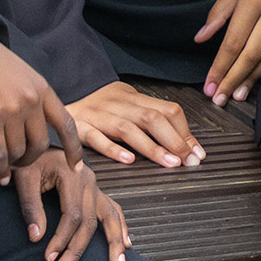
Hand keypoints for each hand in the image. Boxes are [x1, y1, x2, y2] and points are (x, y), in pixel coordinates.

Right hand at [0, 40, 82, 185]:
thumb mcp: (27, 76)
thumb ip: (38, 99)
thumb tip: (43, 127)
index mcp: (43, 90)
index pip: (66, 124)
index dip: (73, 148)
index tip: (76, 167)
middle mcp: (30, 101)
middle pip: (40, 144)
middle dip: (32, 158)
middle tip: (24, 161)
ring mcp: (10, 111)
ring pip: (18, 151)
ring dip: (14, 162)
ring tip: (8, 162)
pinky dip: (0, 169)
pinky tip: (0, 176)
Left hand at [12, 149, 134, 260]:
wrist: (39, 139)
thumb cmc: (30, 159)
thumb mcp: (24, 177)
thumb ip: (30, 206)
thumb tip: (36, 238)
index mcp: (72, 174)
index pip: (72, 215)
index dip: (61, 239)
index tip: (49, 258)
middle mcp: (89, 180)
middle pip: (90, 221)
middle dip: (77, 250)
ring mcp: (95, 186)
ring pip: (110, 216)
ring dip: (113, 242)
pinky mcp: (95, 191)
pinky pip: (113, 209)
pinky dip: (121, 226)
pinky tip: (126, 243)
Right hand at [70, 81, 203, 167]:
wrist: (64, 97)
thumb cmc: (102, 106)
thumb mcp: (129, 105)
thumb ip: (153, 120)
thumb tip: (186, 143)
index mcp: (134, 99)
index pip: (167, 110)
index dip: (185, 131)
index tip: (197, 152)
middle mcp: (119, 105)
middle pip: (151, 119)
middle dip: (174, 140)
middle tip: (189, 161)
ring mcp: (99, 116)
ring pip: (128, 129)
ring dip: (151, 148)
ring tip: (169, 163)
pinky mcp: (80, 128)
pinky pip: (96, 137)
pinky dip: (113, 148)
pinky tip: (127, 160)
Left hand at [196, 0, 260, 105]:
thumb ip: (219, 12)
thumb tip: (201, 38)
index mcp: (254, 0)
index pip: (234, 41)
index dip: (220, 66)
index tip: (209, 84)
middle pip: (251, 55)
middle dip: (233, 79)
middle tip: (218, 98)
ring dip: (251, 80)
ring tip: (235, 95)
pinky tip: (256, 82)